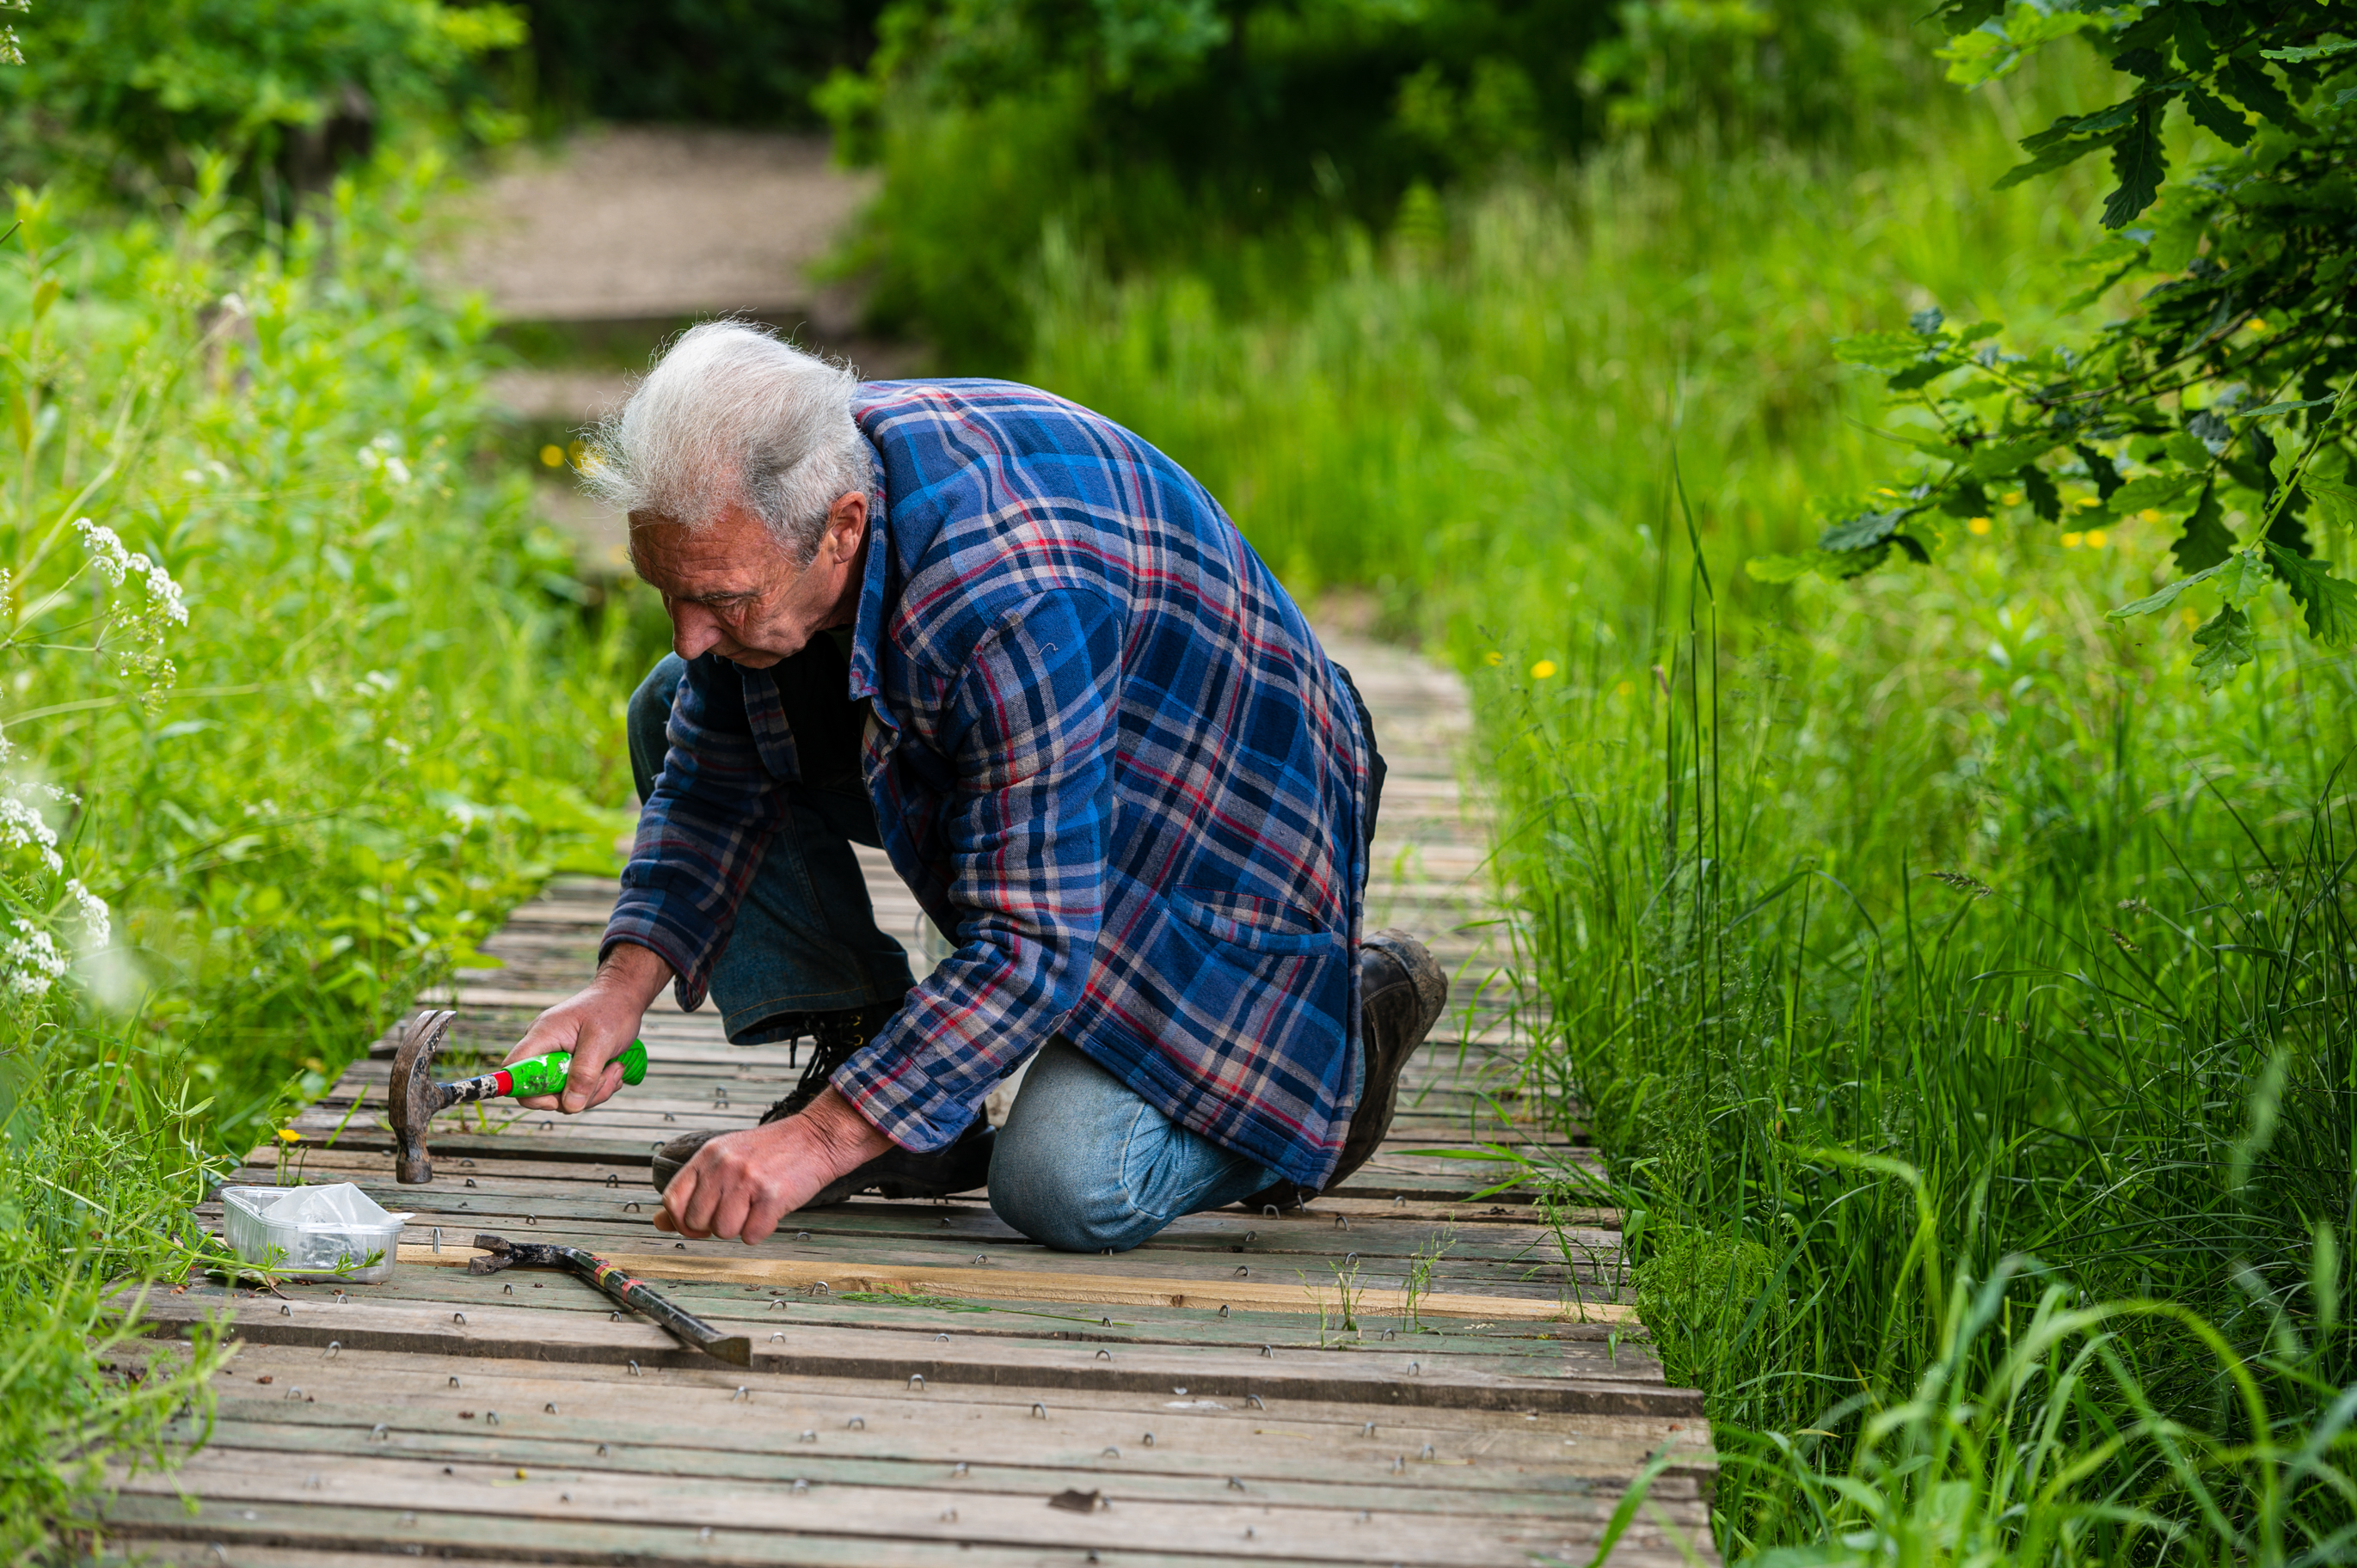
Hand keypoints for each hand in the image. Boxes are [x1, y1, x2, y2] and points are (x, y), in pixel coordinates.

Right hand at [506, 943, 671, 1114]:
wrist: (623, 994)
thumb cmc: (612, 1009)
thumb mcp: (602, 1041)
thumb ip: (585, 1073)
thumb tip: (570, 1106)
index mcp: (541, 1036)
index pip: (513, 1071)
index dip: (528, 1092)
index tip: (557, 1099)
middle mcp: (543, 1047)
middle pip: (542, 1090)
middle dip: (578, 1094)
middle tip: (606, 1078)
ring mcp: (555, 1056)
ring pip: (564, 1093)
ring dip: (594, 1089)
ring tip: (614, 1069)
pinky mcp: (569, 1062)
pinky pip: (576, 1087)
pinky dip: (596, 1085)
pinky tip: (612, 1069)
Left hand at [656, 1086, 890, 1245]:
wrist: (818, 1137)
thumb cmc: (772, 1151)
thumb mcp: (725, 1159)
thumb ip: (693, 1189)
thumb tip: (659, 1222)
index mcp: (708, 1154)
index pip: (672, 1199)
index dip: (681, 1221)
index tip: (698, 1224)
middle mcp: (724, 1165)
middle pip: (697, 1221)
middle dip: (715, 1226)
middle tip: (737, 1211)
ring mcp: (748, 1180)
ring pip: (724, 1231)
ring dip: (740, 1229)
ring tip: (755, 1208)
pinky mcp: (772, 1196)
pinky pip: (752, 1235)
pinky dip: (762, 1231)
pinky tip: (770, 1212)